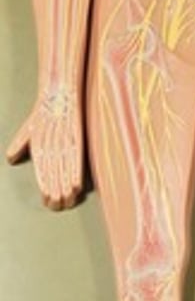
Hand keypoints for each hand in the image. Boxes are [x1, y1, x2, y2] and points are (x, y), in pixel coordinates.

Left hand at [7, 86, 82, 209]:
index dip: (44, 187)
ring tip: (68, 201)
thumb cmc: (43, 112)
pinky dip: (76, 174)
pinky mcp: (76, 139)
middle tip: (58, 206)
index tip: (47, 201)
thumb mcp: (27, 128)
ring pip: (64, 170)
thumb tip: (11, 158)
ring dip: (65, 188)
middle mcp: (50, 146)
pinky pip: (76, 160)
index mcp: (38, 145)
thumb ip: (19, 144)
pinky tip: (77, 186)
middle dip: (55, 192)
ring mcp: (64, 143)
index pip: (41, 171)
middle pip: (53, 174)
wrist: (58, 93)